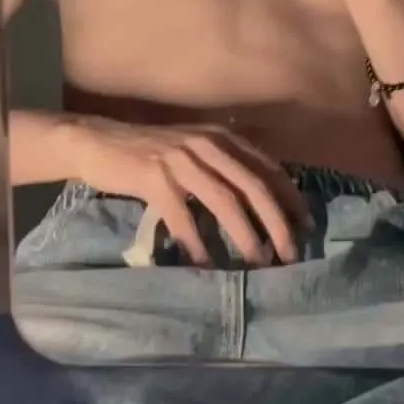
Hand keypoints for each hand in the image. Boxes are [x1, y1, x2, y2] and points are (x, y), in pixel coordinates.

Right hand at [74, 117, 309, 266]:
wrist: (98, 141)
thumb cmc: (150, 150)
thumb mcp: (194, 149)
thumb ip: (223, 165)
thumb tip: (259, 199)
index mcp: (221, 138)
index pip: (266, 169)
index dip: (290, 197)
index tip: (306, 225)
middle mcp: (207, 145)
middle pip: (253, 186)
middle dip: (277, 223)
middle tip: (290, 254)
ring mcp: (181, 161)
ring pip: (225, 202)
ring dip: (246, 237)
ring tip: (259, 264)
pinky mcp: (154, 179)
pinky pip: (183, 218)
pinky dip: (197, 244)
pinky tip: (205, 265)